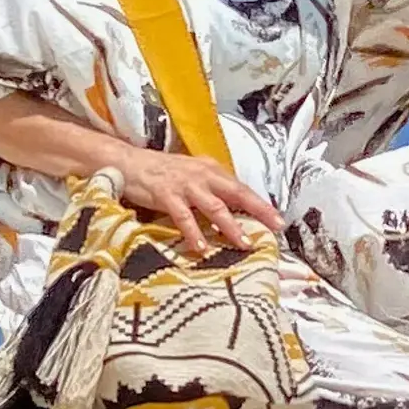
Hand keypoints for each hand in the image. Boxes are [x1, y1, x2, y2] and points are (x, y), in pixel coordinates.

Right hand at [109, 145, 284, 253]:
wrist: (129, 162)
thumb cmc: (163, 172)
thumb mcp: (193, 176)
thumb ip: (212, 190)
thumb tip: (234, 210)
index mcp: (212, 170)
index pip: (242, 189)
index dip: (262, 205)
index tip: (279, 221)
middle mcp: (203, 175)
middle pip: (237, 193)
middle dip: (258, 211)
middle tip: (274, 227)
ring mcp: (185, 185)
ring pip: (214, 207)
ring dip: (230, 226)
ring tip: (243, 243)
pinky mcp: (166, 195)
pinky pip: (183, 216)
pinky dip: (193, 232)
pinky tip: (201, 247)